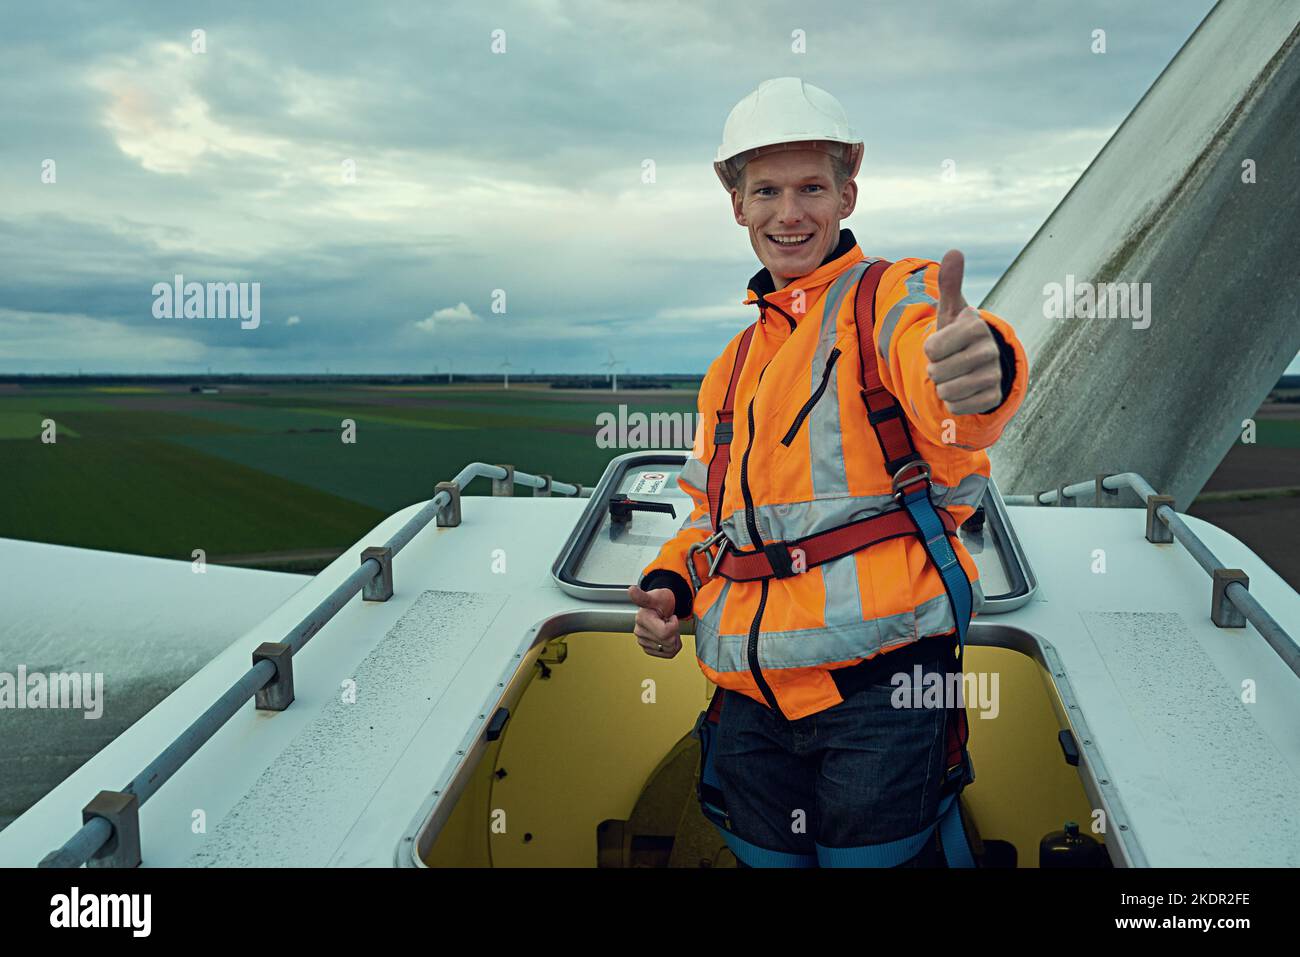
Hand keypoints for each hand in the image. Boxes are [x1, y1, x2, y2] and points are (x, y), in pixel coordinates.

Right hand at [628, 584, 681, 657]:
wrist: (661, 607)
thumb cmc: (661, 601)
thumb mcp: (656, 596)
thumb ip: (643, 596)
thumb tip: (631, 590)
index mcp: (642, 619)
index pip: (665, 632)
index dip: (673, 625)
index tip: (671, 617)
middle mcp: (640, 632)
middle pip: (668, 642)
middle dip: (675, 632)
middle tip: (670, 621)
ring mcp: (643, 641)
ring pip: (669, 649)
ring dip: (674, 639)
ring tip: (668, 627)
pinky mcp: (648, 648)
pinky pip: (667, 654)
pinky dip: (672, 646)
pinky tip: (667, 636)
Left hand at [923, 249, 1001, 415]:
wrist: (979, 364)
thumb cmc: (958, 335)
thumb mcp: (951, 310)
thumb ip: (949, 283)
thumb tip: (954, 251)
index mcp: (976, 327)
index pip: (931, 348)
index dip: (930, 349)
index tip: (943, 344)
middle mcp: (989, 350)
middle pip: (936, 372)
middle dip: (935, 370)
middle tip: (948, 362)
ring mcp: (994, 375)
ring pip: (946, 392)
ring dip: (943, 387)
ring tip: (955, 375)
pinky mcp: (993, 397)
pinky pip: (957, 407)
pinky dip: (954, 402)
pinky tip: (964, 390)